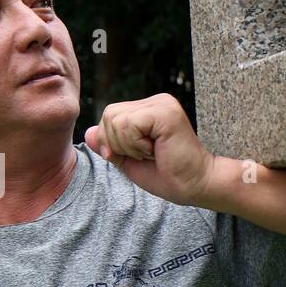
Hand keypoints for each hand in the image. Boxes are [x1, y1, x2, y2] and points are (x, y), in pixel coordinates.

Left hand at [84, 93, 216, 205]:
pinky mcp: (165, 112)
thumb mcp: (130, 162)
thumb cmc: (170, 176)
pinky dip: (135, 145)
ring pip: (115, 120)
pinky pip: (128, 125)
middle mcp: (156, 101)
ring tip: (153, 152)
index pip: (110, 116)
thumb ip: (110, 146)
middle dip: (118, 143)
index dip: (112, 141)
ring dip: (128, 146)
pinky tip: (156, 150)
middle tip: (147, 154)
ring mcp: (162, 104)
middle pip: (109, 115)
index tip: (139, 155)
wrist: (197, 186)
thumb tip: (88, 132)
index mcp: (148, 109)